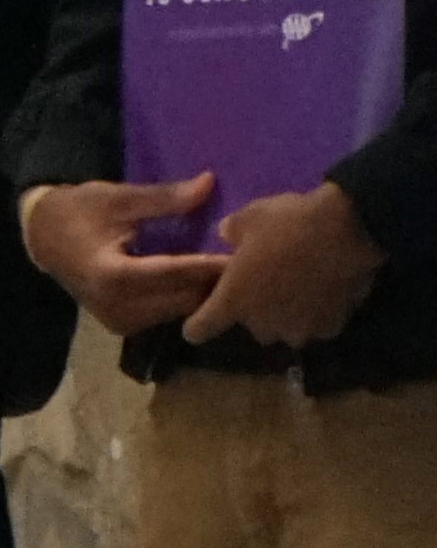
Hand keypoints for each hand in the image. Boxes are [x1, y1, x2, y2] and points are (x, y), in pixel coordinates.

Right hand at [24, 175, 229, 335]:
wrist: (43, 238)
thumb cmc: (79, 212)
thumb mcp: (118, 198)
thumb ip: (164, 197)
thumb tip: (209, 183)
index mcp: (109, 275)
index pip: (171, 273)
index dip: (209, 264)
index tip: (245, 254)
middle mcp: (114, 306)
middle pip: (182, 298)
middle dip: (214, 281)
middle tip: (249, 260)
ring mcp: (119, 321)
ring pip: (180, 311)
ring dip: (205, 292)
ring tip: (234, 271)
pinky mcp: (124, 325)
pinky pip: (169, 313)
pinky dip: (188, 297)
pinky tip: (206, 279)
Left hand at [184, 180, 386, 347]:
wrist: (350, 229)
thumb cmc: (289, 223)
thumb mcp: (249, 217)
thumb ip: (231, 231)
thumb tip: (226, 234)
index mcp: (232, 302)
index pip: (198, 330)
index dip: (198, 324)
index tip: (203, 315)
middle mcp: (262, 324)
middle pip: (250, 327)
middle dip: (255, 310)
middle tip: (267, 284)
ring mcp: (299, 329)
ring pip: (286, 329)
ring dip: (289, 315)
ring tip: (300, 288)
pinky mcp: (332, 327)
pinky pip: (318, 325)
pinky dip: (320, 313)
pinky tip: (326, 292)